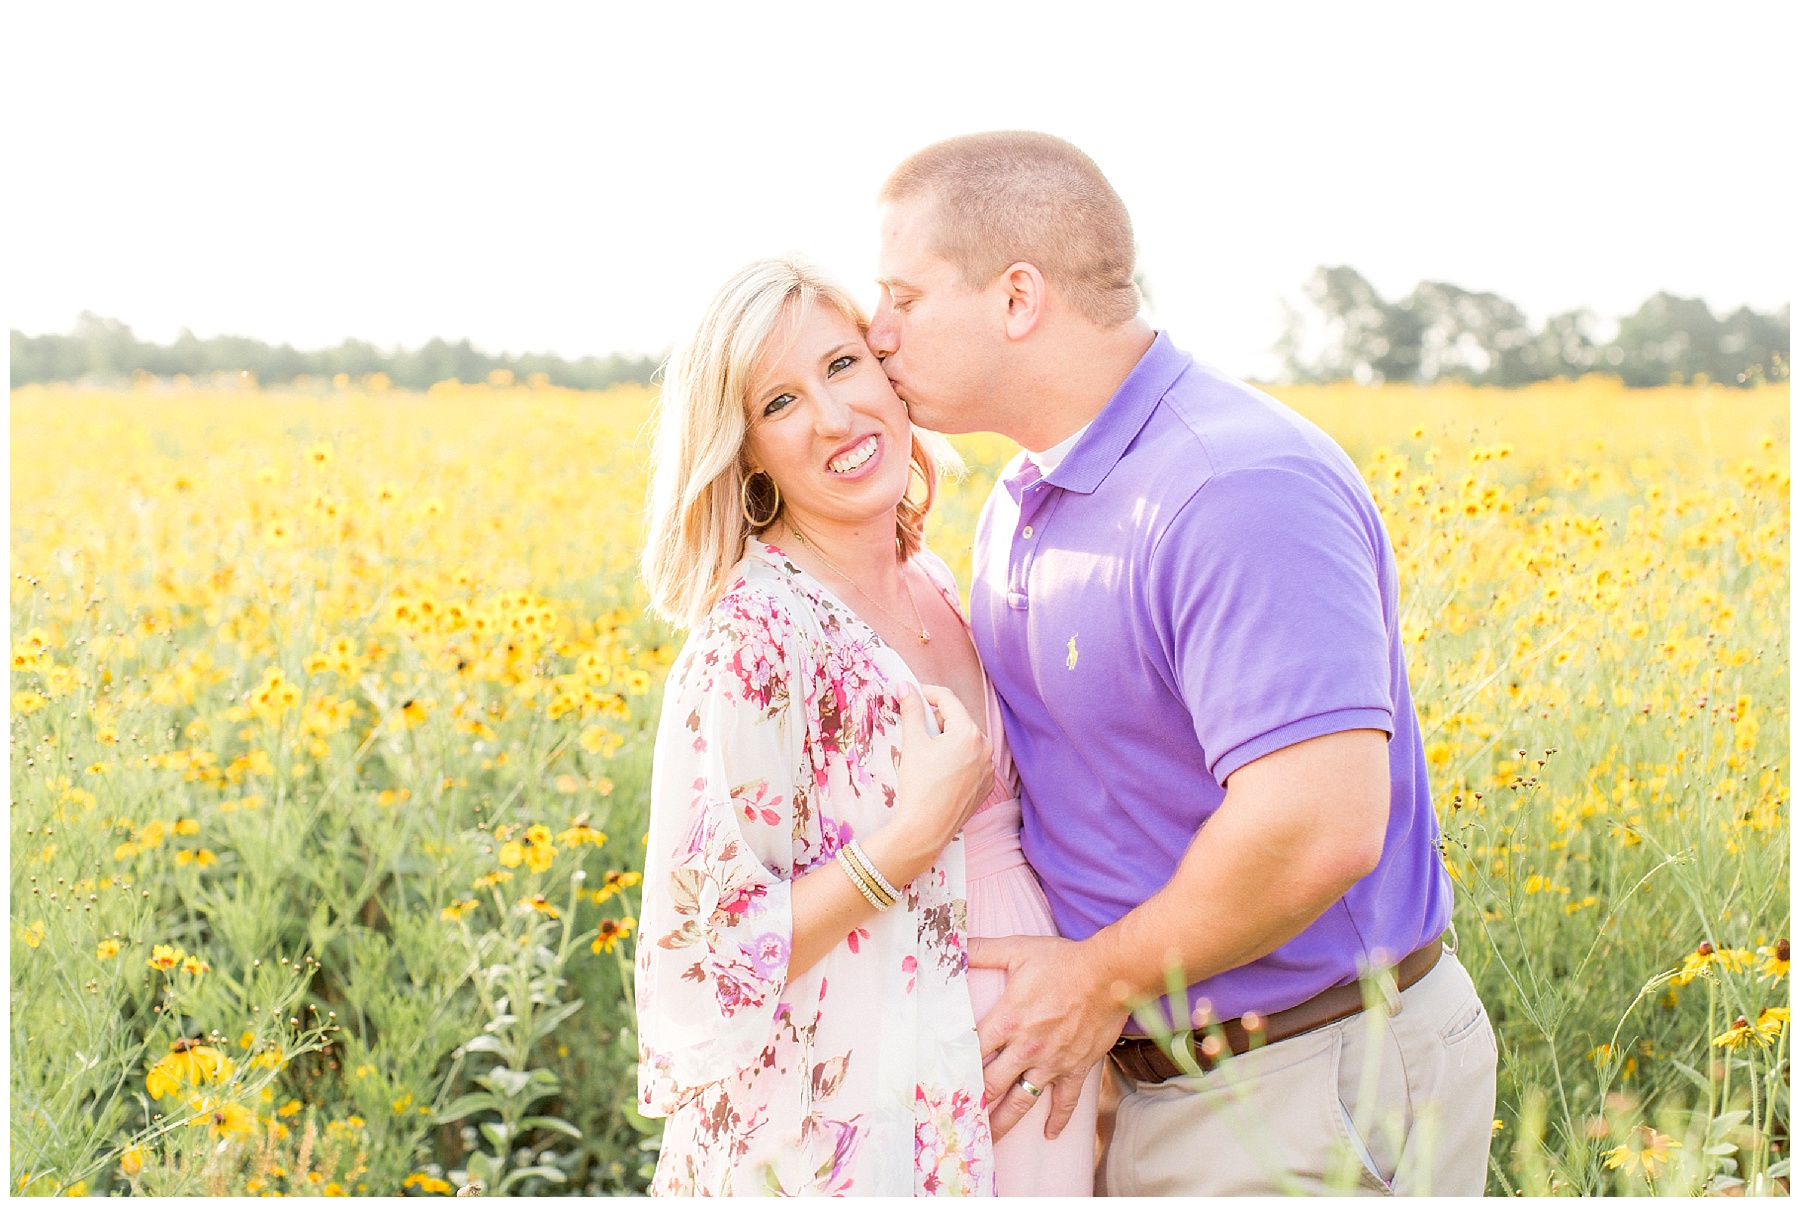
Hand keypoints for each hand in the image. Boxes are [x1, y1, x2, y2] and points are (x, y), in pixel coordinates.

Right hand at [867, 682, 991, 885]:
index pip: (947, 699)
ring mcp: (989, 767)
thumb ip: (911, 709)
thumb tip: (905, 687)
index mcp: (969, 732)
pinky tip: (939, 772)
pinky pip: (972, 761)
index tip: (908, 694)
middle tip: (914, 730)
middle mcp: (986, 746)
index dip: (925, 692)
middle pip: (957, 719)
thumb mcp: (913, 742)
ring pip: (965, 741)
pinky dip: (957, 759)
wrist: (926, 828)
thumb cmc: (919, 785)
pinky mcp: (986, 785)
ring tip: (926, 754)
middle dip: (936, 719)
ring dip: (947, 739)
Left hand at [969, 935, 1129, 1140]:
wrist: (1110, 975)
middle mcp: (1025, 1048)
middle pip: (991, 1084)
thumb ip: (983, 950)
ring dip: (1003, 1122)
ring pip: (1021, 1100)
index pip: (972, 1051)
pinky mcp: (1075, 1069)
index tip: (940, 1083)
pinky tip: (1049, 1134)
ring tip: (988, 1140)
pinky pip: (1065, 1101)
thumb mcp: (1018, 949)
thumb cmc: (1063, 961)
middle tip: (957, 1120)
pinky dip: (1057, 1120)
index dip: (954, 1066)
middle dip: (972, 1103)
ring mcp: (1051, 1062)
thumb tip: (954, 944)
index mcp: (1007, 1020)